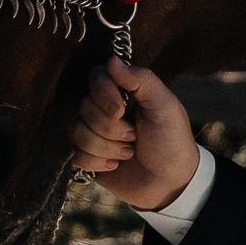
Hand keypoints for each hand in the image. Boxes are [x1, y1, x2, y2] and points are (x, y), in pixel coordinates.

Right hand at [68, 56, 201, 210]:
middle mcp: (103, 108)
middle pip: (83, 107)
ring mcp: (92, 132)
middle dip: (111, 128)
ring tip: (128, 152)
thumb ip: (142, 80)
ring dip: (106, 147)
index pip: (95, 77)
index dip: (103, 94)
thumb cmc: (172, 141)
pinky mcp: (85, 156)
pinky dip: (97, 162)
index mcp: (123, 91)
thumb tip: (111, 60)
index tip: (121, 111)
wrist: (171, 184)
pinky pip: (73, 154)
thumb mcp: (165, 107)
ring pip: (76, 131)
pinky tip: (116, 165)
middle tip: (134, 136)